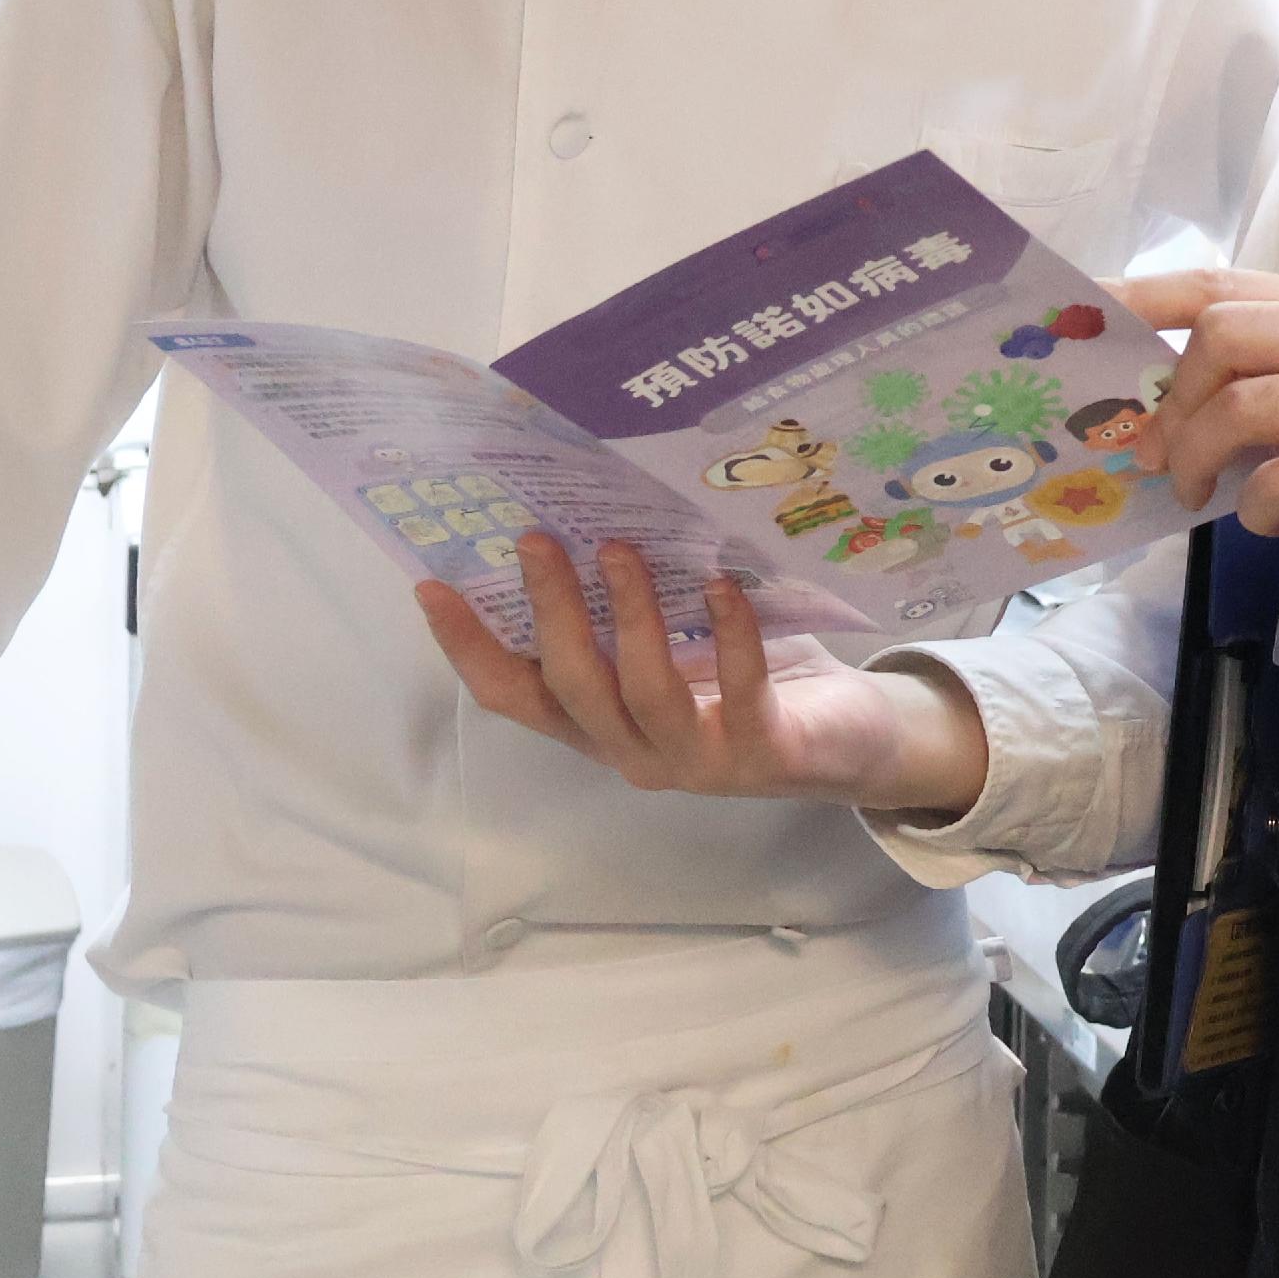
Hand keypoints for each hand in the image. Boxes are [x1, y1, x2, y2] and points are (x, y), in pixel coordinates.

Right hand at [416, 535, 989, 819]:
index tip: (431, 585)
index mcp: (600, 725)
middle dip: (549, 611)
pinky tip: (722, 583)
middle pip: (571, 687)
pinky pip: (737, 687)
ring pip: (641, 690)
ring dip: (628, 616)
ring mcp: (696, 758)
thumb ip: (626, 612)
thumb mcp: (675, 648)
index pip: (515, 697)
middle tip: (535, 539)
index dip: (468, 648)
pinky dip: (728, 632)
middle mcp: (634, 751)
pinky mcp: (760, 751)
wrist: (847, 745)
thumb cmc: (746, 683)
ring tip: (619, 549)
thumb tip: (582, 519)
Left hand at [1118, 269, 1278, 589]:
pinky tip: (1277, 524)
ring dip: (1204, 460)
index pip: (1217, 284)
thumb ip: (1271, 379)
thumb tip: (1163, 407)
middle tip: (1163, 456)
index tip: (1082, 316)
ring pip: (1247, 405)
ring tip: (1208, 497)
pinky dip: (1259, 511)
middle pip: (1222, 335)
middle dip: (1174, 401)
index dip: (1139, 297)